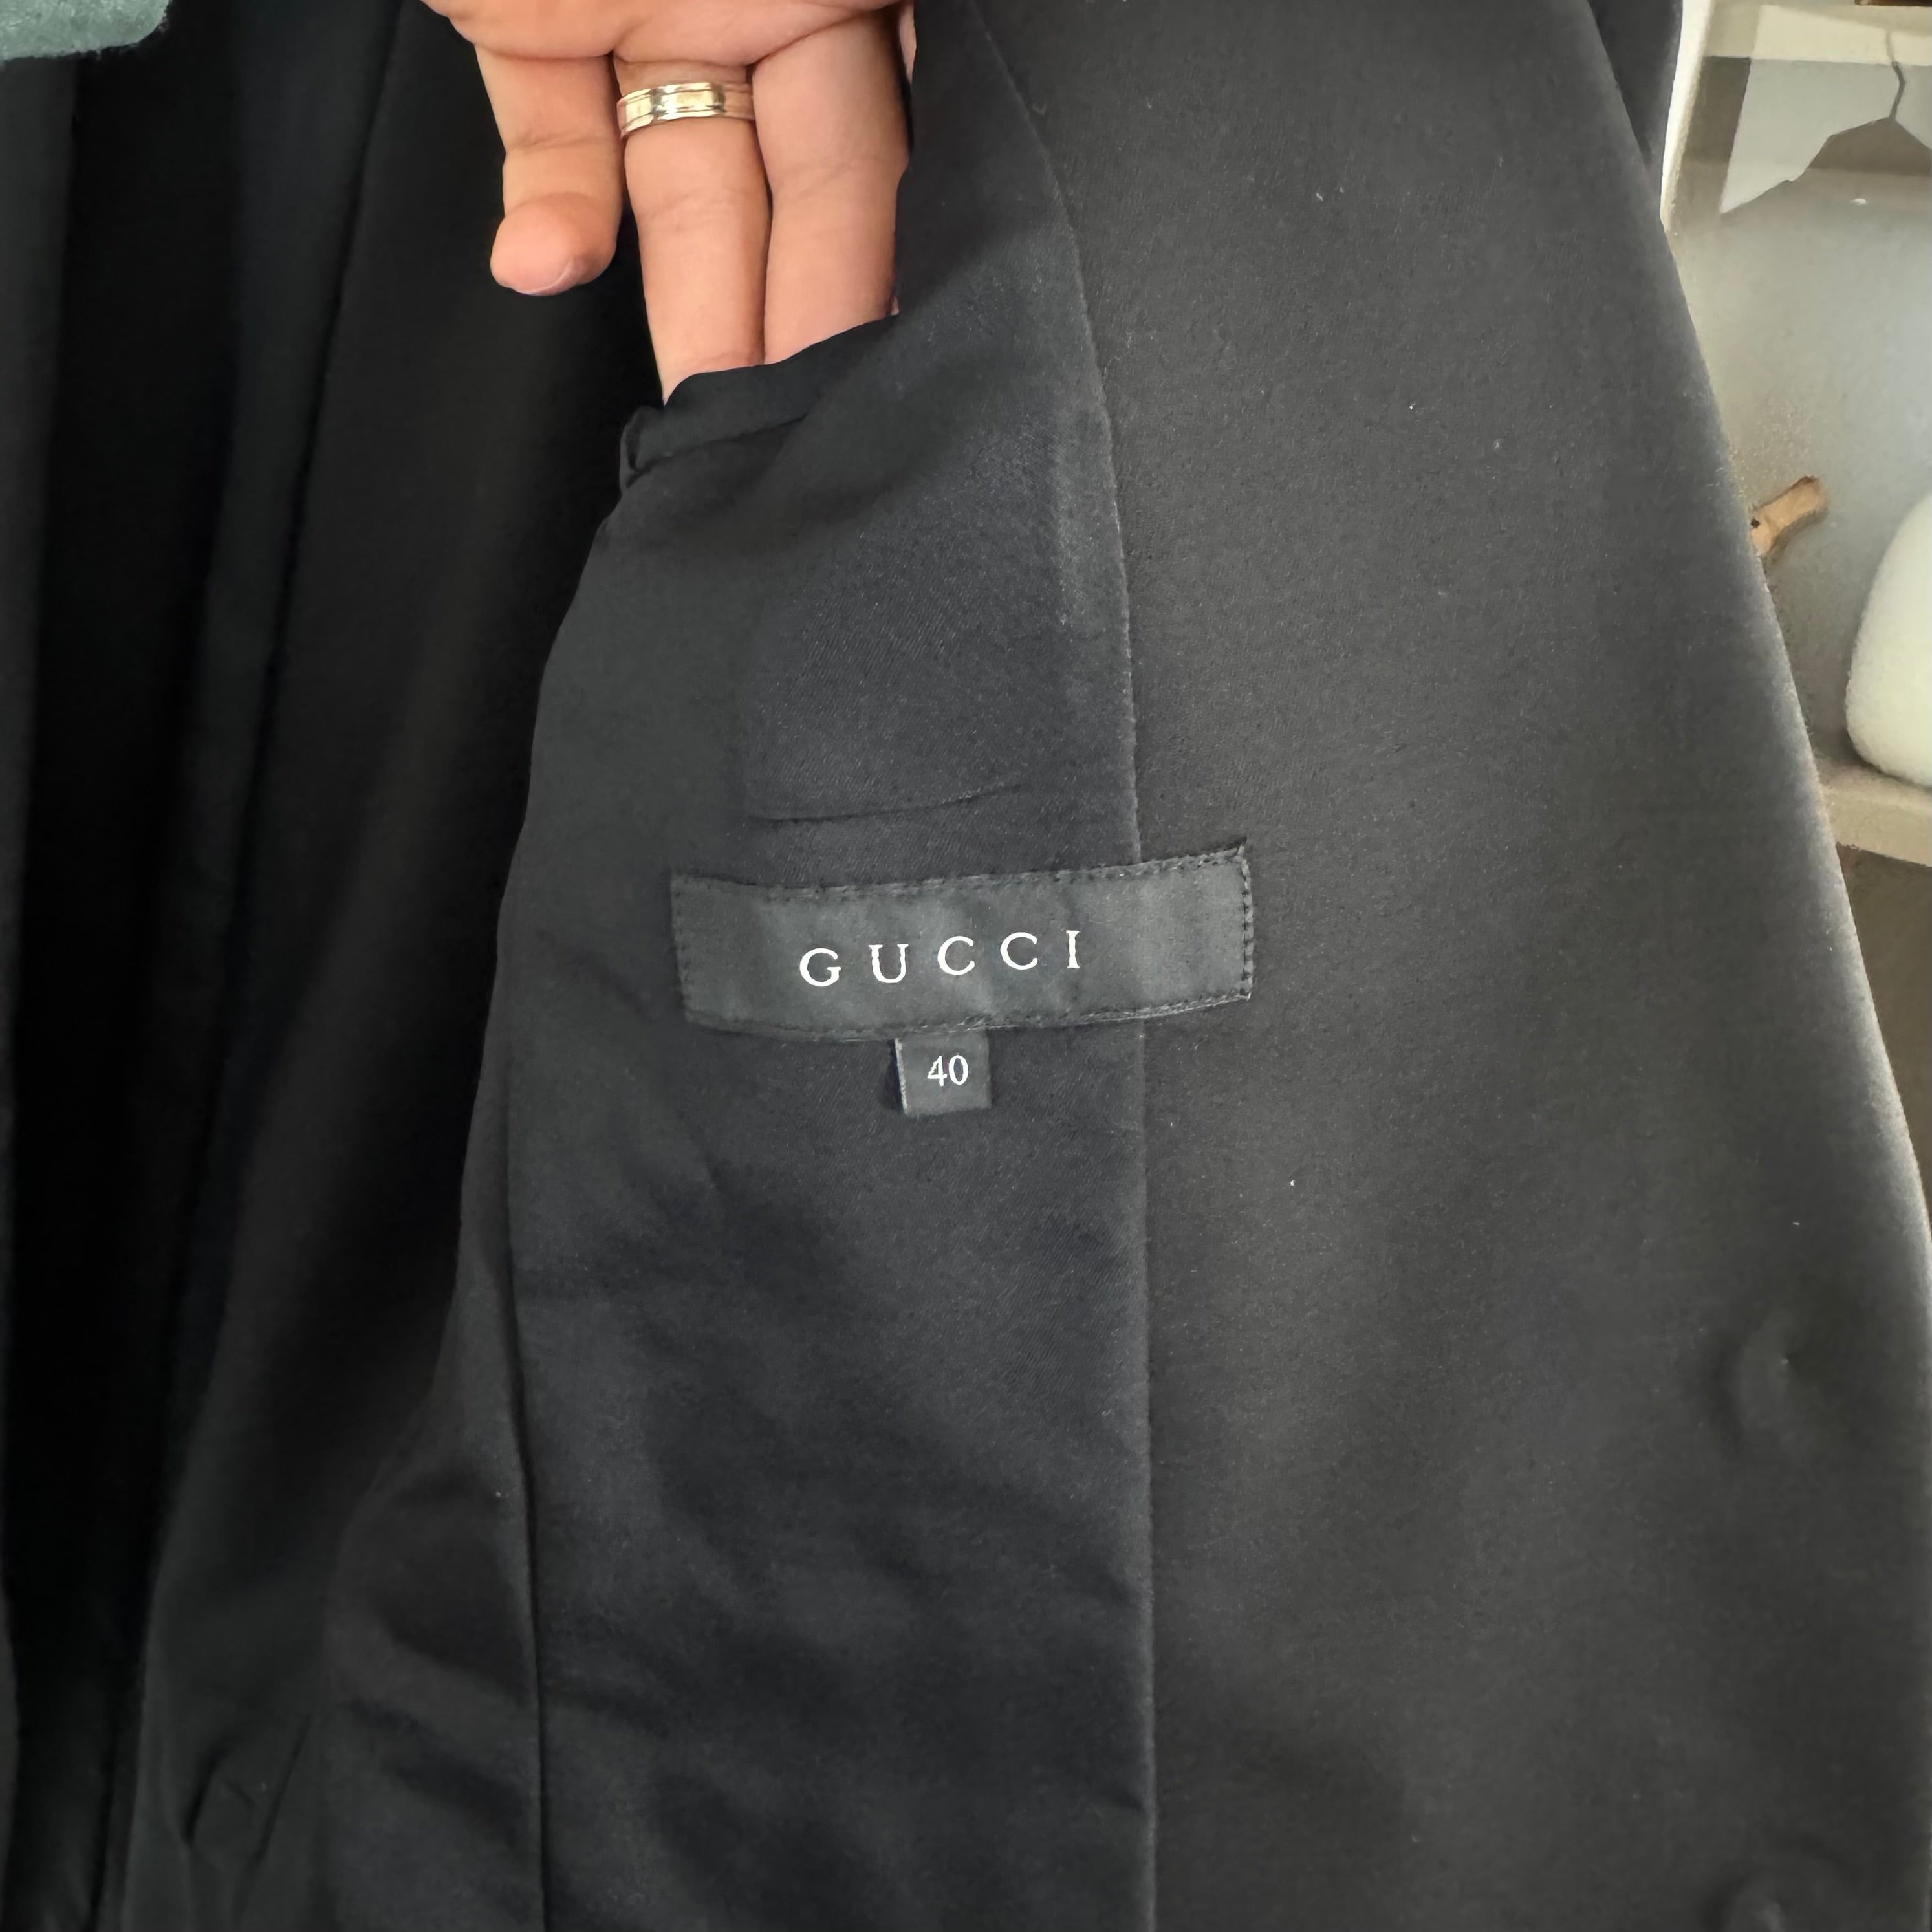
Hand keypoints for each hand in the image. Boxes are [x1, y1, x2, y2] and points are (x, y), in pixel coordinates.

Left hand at [425, 0, 911, 391]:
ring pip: (681, 185)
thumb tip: (935, 109)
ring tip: (697, 400)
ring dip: (690, 303)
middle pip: (795, 194)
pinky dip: (550, 209)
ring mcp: (643, 11)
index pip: (872, 156)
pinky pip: (550, 133)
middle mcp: (754, 3)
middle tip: (796, 434)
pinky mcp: (528, 20)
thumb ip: (861, 65)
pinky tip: (547, 265)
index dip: (872, 267)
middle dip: (796, 324)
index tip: (880, 376)